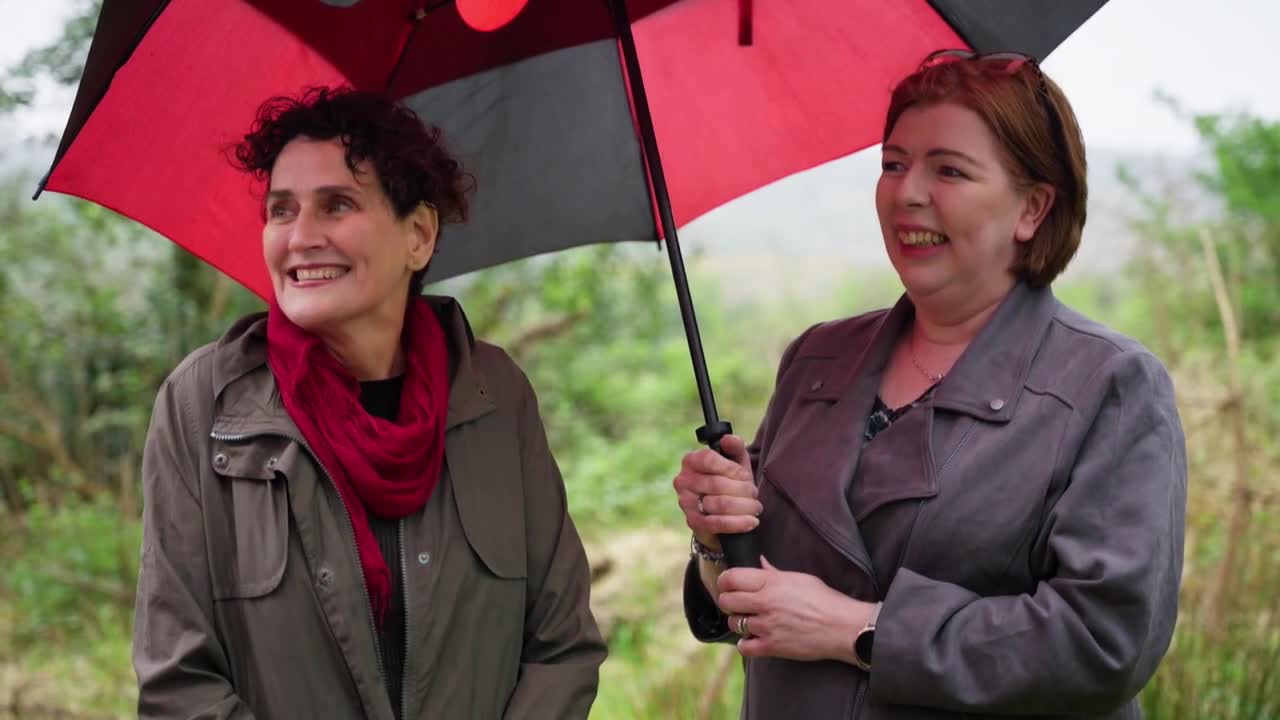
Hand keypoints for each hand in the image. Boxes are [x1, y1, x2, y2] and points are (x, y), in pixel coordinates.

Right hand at [673, 434, 760, 549]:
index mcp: (691, 460)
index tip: (745, 476)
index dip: (732, 469)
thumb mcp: (735, 463)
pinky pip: (718, 523)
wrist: (721, 513)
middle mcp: (683, 480)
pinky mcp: (693, 523)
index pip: (709, 459)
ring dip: (745, 506)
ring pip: (720, 504)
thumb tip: (728, 439)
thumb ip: (735, 448)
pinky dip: (739, 523)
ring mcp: (685, 503)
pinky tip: (751, 521)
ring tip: (754, 508)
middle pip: (717, 483)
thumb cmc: (729, 483)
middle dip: (743, 490)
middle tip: (754, 494)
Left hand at [718, 557, 875, 662]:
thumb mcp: (800, 578)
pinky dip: (745, 644)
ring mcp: (767, 626)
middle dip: (729, 602)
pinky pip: (744, 647)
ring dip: (739, 622)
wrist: (843, 627)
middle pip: (726, 601)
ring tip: (750, 621)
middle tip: (738, 604)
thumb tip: (760, 562)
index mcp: (771, 582)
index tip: (728, 585)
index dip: (725, 581)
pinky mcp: (772, 646)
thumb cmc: (825, 600)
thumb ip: (774, 572)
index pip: (732, 577)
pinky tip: (753, 639)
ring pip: (734, 623)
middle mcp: (765, 602)